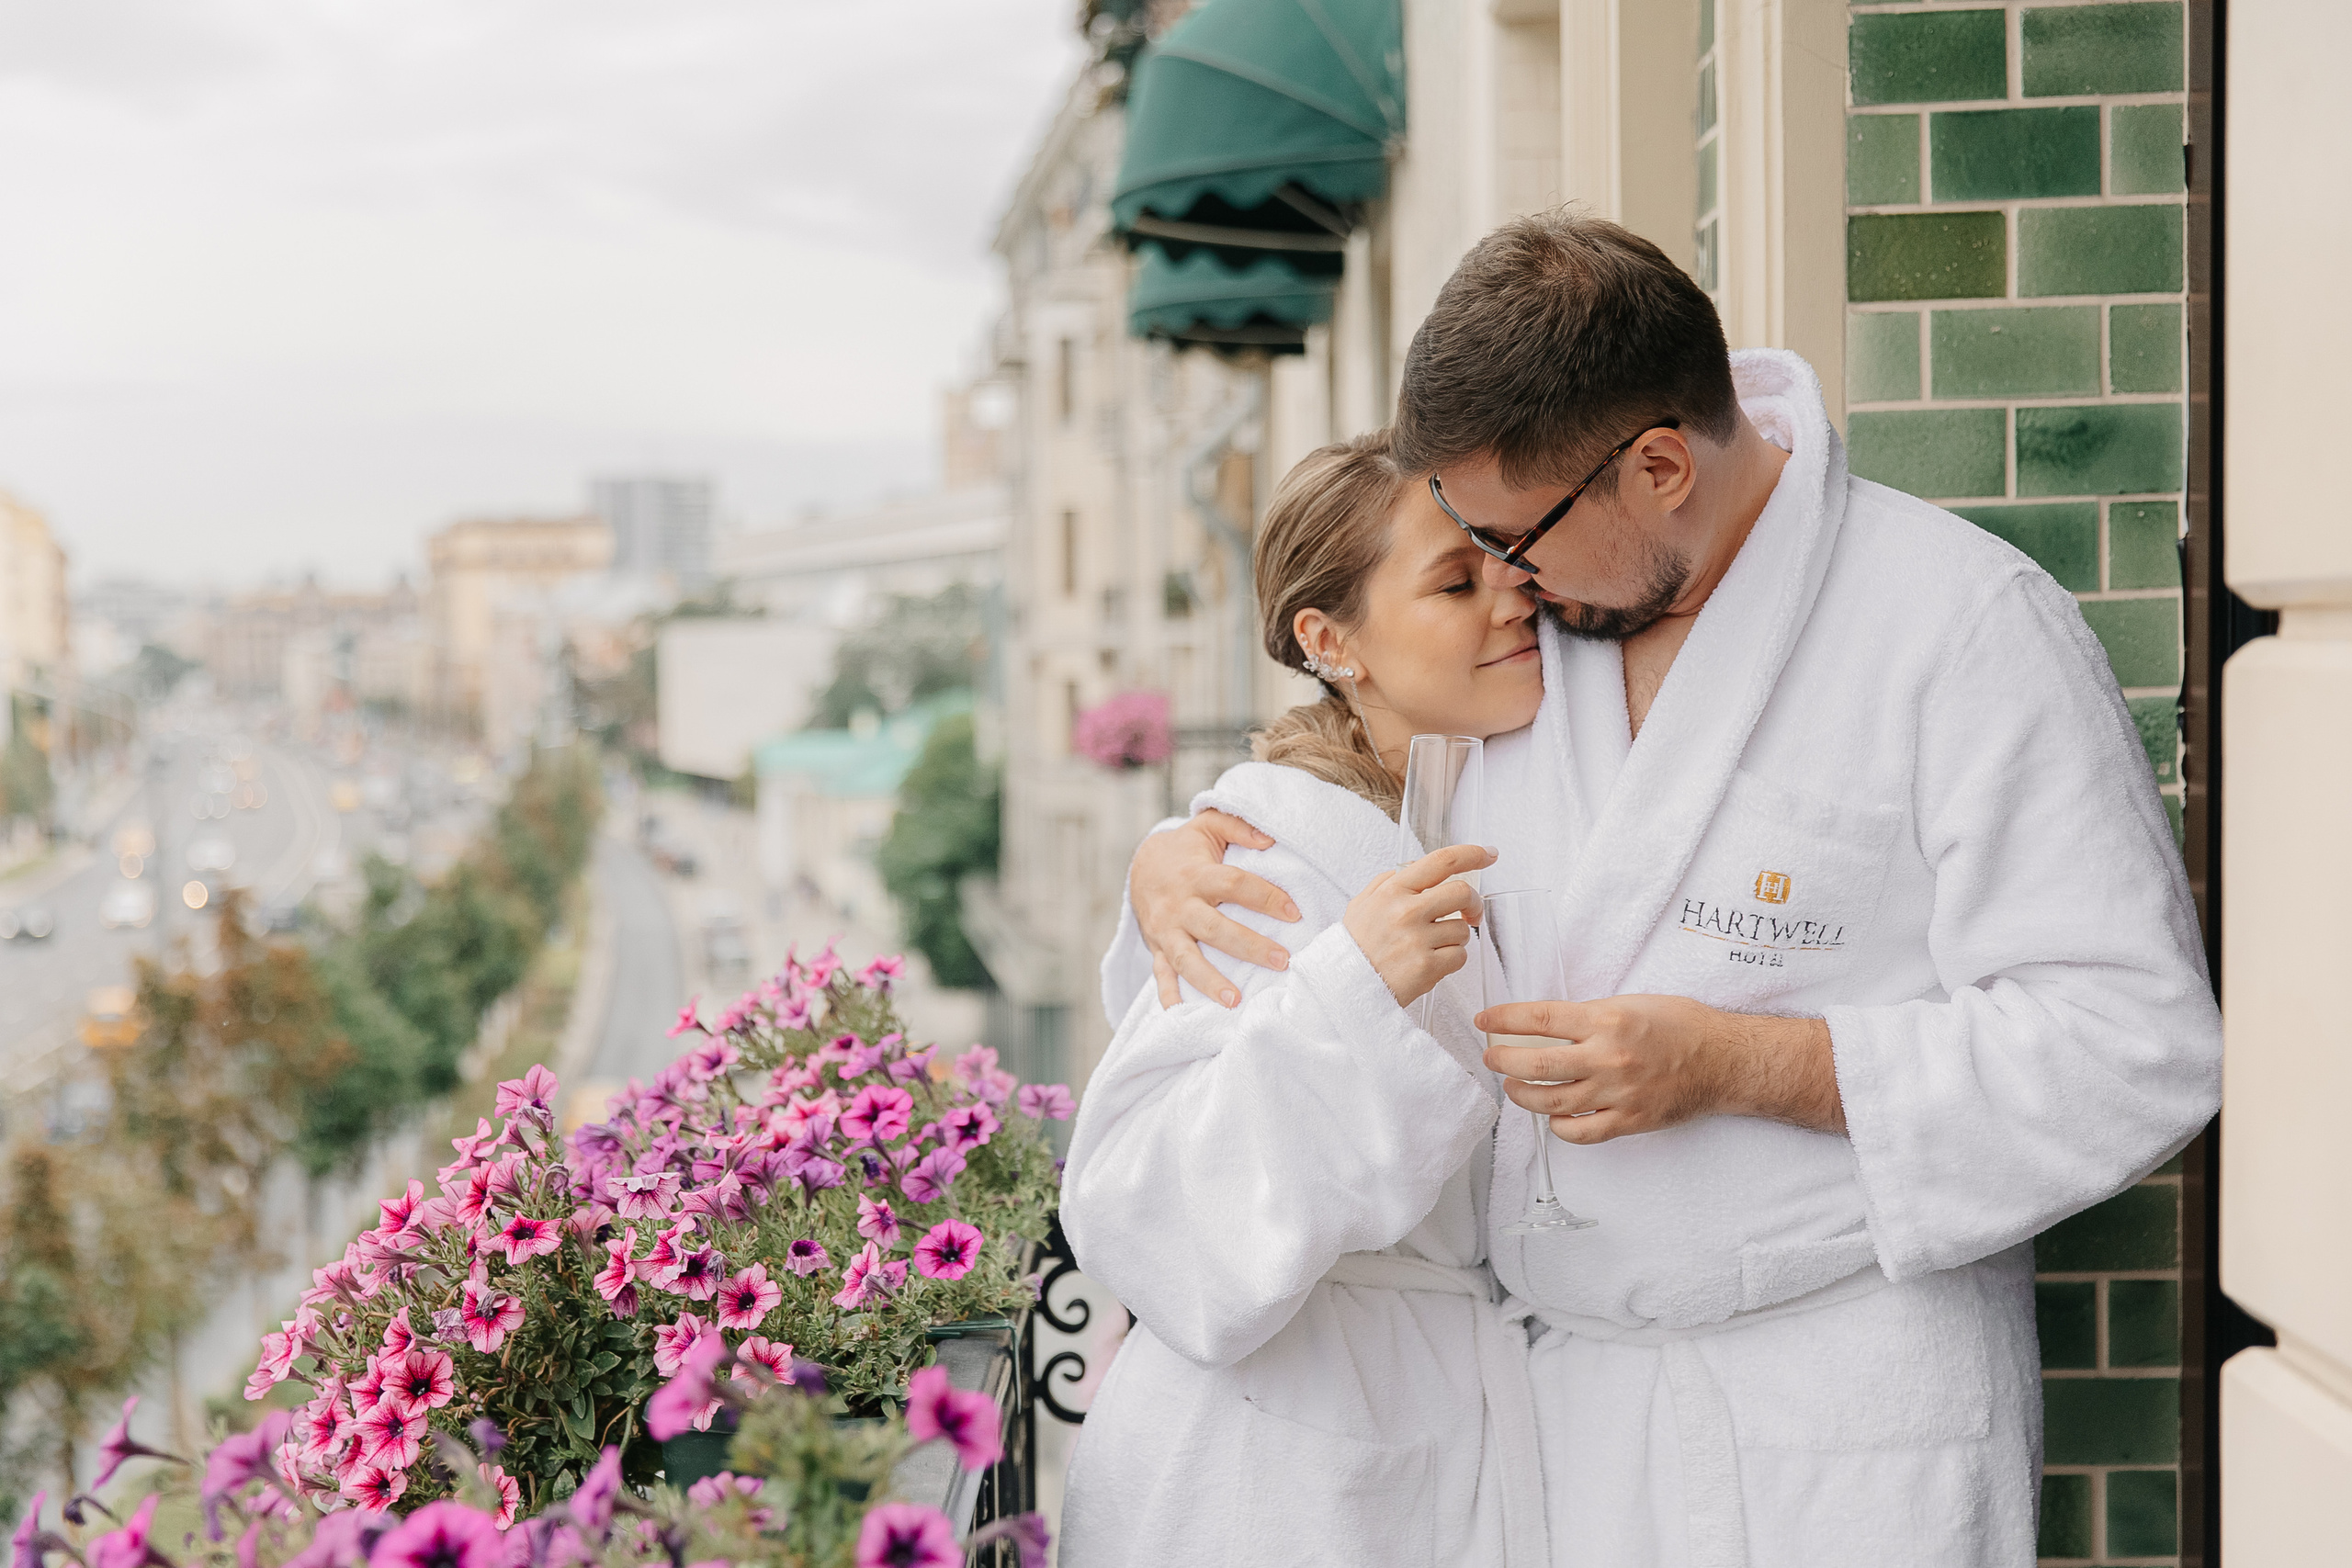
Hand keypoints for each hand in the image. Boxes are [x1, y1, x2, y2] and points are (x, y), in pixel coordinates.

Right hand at [1133, 810, 1301, 1007]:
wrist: (1139, 866)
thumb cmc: (1186, 848)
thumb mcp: (1208, 826)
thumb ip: (1239, 826)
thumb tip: (1270, 840)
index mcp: (1196, 875)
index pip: (1235, 885)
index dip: (1265, 897)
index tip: (1295, 913)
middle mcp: (1179, 905)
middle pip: (1215, 928)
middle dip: (1249, 946)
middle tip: (1283, 961)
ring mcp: (1165, 930)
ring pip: (1187, 959)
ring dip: (1209, 982)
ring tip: (1235, 1001)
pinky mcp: (1157, 948)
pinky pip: (1161, 975)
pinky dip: (1169, 996)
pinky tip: (1180, 1015)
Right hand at [1344, 845, 1494, 1007]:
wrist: (1343, 988)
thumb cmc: (1354, 947)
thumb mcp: (1360, 905)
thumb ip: (1385, 883)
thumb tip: (1410, 868)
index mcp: (1393, 891)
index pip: (1441, 861)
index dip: (1472, 853)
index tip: (1488, 854)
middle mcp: (1406, 911)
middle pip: (1463, 892)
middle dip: (1474, 903)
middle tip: (1470, 913)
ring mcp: (1418, 940)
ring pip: (1463, 929)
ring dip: (1455, 938)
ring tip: (1433, 947)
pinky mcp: (1427, 967)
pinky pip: (1460, 956)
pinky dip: (1451, 960)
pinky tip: (1431, 963)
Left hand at [1475, 994, 1842, 1142]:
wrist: (1724, 1060)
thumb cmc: (1681, 1025)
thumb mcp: (1632, 1002)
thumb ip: (1590, 1015)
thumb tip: (1548, 1024)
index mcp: (1607, 1019)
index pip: (1540, 1018)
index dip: (1504, 1019)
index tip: (1484, 1020)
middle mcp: (1608, 1057)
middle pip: (1536, 1063)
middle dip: (1503, 1060)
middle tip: (1491, 1056)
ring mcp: (1617, 1093)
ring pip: (1550, 1102)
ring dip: (1522, 1094)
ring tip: (1512, 1086)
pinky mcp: (1628, 1120)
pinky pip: (1580, 1132)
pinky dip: (1559, 1126)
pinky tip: (1552, 1116)